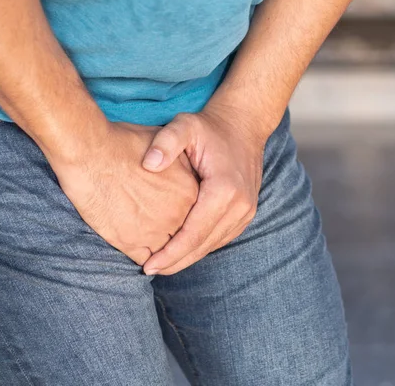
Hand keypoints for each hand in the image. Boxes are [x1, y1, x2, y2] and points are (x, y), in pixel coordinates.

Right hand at [50, 122, 198, 265]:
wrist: (91, 152)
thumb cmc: (124, 142)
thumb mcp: (167, 146)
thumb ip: (183, 164)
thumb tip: (190, 170)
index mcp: (191, 192)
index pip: (195, 213)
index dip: (184, 213)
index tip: (172, 211)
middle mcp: (179, 215)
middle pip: (182, 232)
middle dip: (174, 231)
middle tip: (158, 226)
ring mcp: (157, 232)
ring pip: (167, 251)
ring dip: (160, 249)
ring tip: (147, 238)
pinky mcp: (132, 243)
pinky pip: (145, 260)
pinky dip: (143, 257)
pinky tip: (133, 243)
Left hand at [140, 105, 268, 274]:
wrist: (243, 125)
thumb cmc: (209, 127)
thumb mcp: (185, 126)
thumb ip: (166, 143)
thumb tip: (149, 165)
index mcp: (225, 190)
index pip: (194, 233)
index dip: (170, 253)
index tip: (148, 265)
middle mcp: (240, 206)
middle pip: (204, 245)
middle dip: (176, 261)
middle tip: (149, 270)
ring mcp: (247, 211)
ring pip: (214, 244)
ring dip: (189, 257)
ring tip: (162, 266)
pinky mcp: (246, 213)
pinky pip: (221, 237)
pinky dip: (201, 247)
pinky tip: (182, 250)